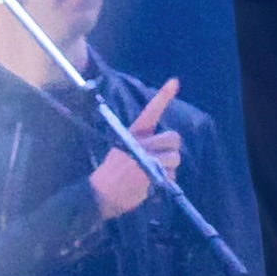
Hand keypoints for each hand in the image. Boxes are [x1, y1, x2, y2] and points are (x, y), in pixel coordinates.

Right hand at [83, 77, 185, 221]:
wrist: (101, 193)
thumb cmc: (114, 172)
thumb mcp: (124, 149)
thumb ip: (145, 145)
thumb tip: (170, 147)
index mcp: (133, 133)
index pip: (150, 112)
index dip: (163, 96)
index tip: (175, 81)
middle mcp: (140, 142)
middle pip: (173, 138)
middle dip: (172, 150)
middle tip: (162, 160)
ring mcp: (145, 157)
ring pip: (175, 157)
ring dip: (170, 168)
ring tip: (154, 174)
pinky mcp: (149, 174)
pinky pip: (172, 175)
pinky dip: (167, 181)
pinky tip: (153, 185)